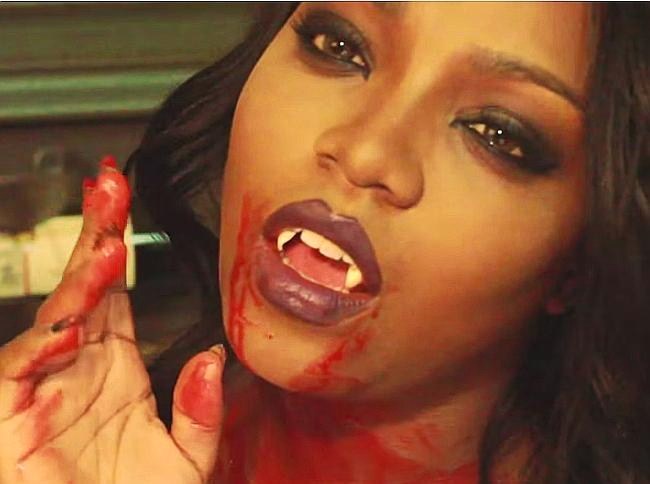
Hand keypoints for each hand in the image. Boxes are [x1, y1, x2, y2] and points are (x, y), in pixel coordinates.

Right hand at [0, 157, 224, 483]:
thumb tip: (211, 361)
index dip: (117, 246)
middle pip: (84, 287)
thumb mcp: (186, 461)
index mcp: (116, 368)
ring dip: (80, 282)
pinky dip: (44, 345)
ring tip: (107, 249)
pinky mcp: (11, 419)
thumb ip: (202, 413)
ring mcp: (45, 389)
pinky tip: (75, 325)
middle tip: (108, 183)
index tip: (122, 199)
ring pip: (55, 318)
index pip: (114, 293)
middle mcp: (79, 368)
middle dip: (96, 233)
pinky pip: (20, 370)